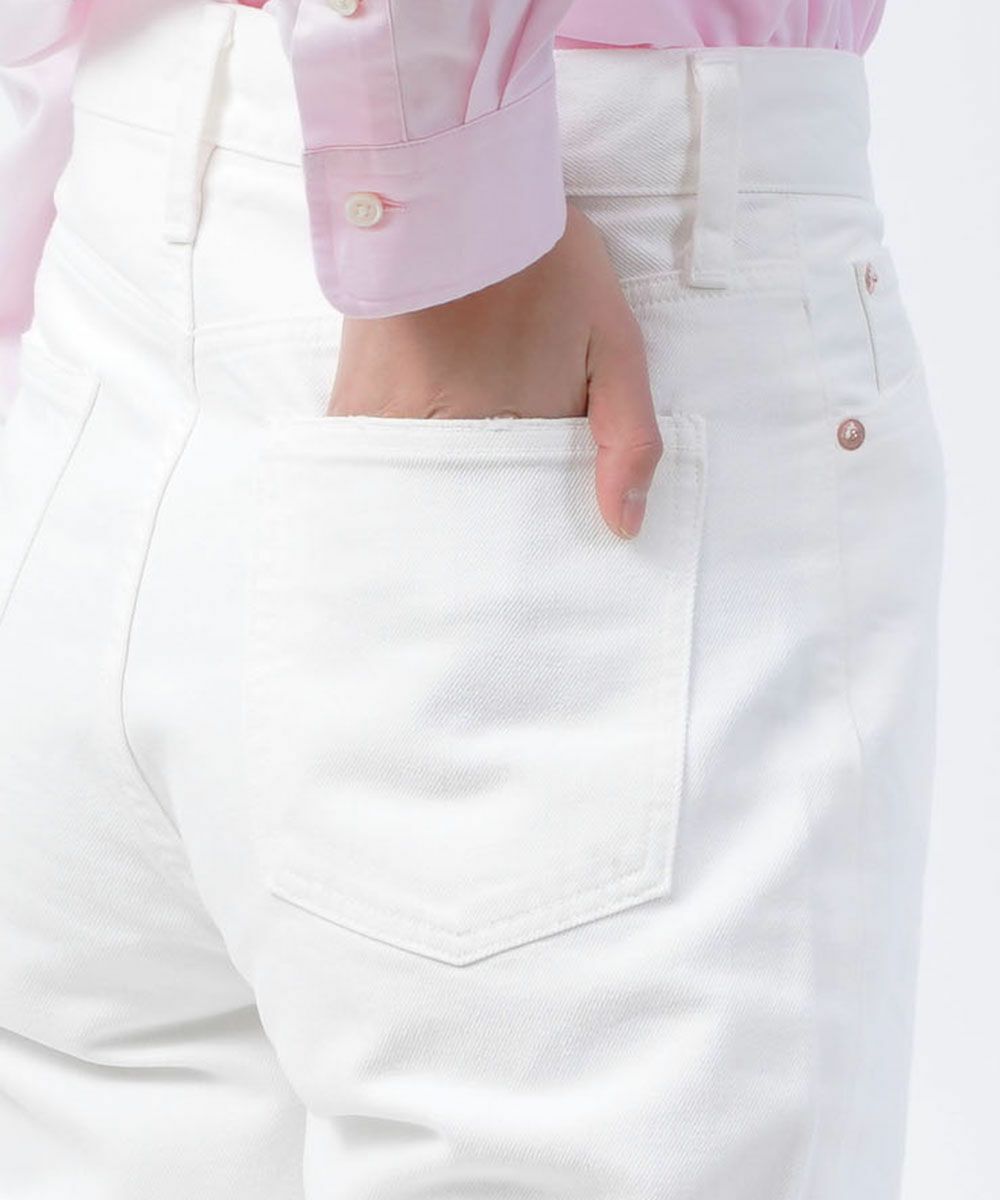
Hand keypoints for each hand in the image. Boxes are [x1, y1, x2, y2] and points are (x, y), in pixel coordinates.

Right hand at [327, 202, 661, 537]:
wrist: (461, 192)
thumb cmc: (547, 264)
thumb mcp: (615, 342)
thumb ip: (630, 437)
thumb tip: (623, 527)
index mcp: (521, 436)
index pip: (520, 521)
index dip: (524, 538)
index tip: (527, 555)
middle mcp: (453, 440)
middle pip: (462, 517)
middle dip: (472, 538)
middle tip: (480, 555)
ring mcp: (395, 424)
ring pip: (411, 499)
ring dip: (425, 513)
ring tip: (434, 523)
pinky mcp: (353, 404)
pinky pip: (362, 469)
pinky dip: (379, 484)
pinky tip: (390, 491)